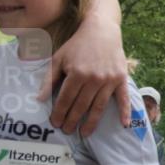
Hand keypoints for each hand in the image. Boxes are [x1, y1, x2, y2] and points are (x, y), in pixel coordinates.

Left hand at [40, 16, 127, 136]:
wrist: (102, 30)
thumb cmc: (77, 45)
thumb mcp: (59, 58)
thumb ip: (49, 79)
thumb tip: (40, 99)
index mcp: (76, 73)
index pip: (66, 99)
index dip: (59, 113)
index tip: (55, 123)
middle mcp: (93, 79)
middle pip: (81, 106)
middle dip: (72, 121)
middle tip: (67, 131)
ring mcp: (109, 80)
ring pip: (99, 107)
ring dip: (91, 123)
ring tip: (84, 134)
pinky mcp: (121, 79)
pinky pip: (124, 98)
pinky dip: (125, 112)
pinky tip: (123, 124)